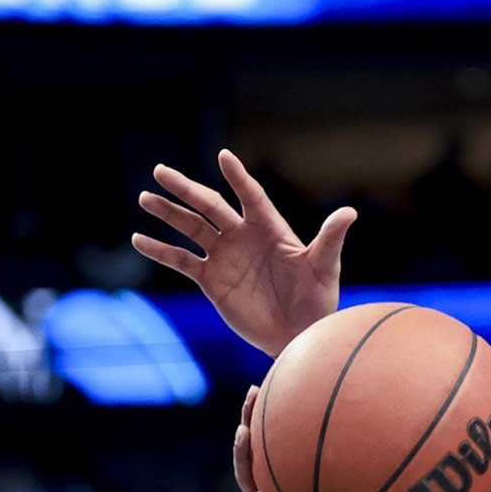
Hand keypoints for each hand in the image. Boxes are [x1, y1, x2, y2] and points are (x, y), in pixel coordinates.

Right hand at [133, 149, 355, 356]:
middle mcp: (243, 237)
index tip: (224, 156)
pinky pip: (181, 260)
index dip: (238, 177)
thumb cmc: (317, 300)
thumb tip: (350, 211)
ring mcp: (225, 256)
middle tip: (159, 171)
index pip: (251, 196)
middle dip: (186, 189)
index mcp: (270, 229)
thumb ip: (331, 238)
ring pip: (191, 228)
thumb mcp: (324, 267)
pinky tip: (140, 239)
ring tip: (146, 198)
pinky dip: (160, 251)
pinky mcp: (211, 279)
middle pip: (211, 206)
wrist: (298, 335)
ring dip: (169, 213)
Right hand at [233, 385, 351, 491]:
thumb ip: (356, 468)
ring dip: (243, 458)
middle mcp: (271, 489)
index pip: (270, 440)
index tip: (265, 382)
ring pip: (247, 481)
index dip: (263, 412)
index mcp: (285, 477)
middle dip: (249, 421)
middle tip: (253, 396)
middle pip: (253, 451)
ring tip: (243, 434)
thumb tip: (386, 430)